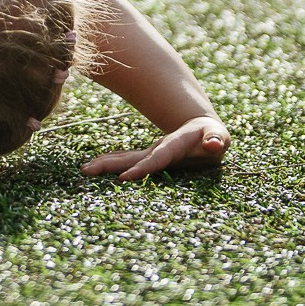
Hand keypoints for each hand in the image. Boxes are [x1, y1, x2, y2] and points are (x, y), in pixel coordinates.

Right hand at [82, 115, 227, 180]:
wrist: (201, 128)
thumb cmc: (214, 136)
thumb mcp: (219, 137)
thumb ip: (217, 139)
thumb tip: (213, 144)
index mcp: (175, 145)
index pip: (158, 158)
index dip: (143, 167)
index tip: (125, 177)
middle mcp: (158, 149)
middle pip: (132, 157)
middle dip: (111, 164)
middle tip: (88, 170)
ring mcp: (151, 153)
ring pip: (125, 158)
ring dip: (106, 164)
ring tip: (85, 170)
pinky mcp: (149, 159)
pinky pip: (128, 161)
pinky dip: (112, 165)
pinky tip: (97, 168)